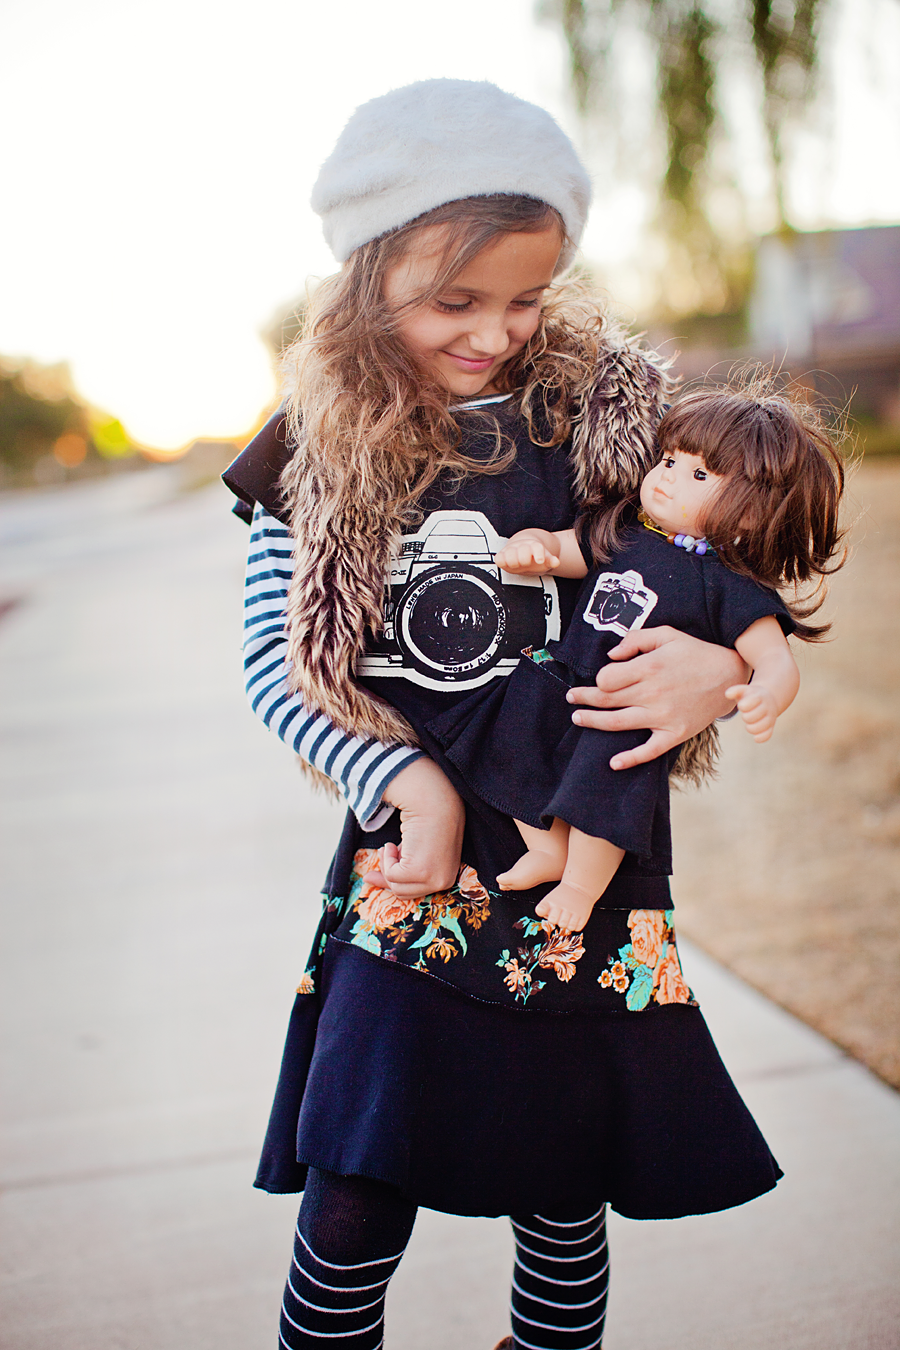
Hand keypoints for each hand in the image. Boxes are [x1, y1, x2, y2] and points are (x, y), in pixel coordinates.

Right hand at [363, 757, 464, 898]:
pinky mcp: (421, 872)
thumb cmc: (425, 819)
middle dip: (388, 873)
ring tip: (392, 845)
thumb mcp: (413, 850)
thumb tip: (367, 880)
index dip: (392, 882)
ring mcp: (434, 879)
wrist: (432, 801)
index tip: (370, 877)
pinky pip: (392, 874)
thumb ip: (398, 868)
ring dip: (388, 863)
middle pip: (403, 892)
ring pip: (396, 885)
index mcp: (447, 877)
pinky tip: (394, 843)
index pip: (415, 892)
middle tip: (382, 851)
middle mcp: (444, 882)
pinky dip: (387, 858)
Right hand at [495, 539, 559, 574]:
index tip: (540, 560)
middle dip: (525, 559)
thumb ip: (550, 562)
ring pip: (509, 554)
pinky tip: (507, 565)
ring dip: (513, 561)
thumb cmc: (535, 558)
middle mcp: (522, 546)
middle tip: (526, 563)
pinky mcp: (502, 556)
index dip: (538, 554)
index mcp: (535, 547)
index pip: (537, 548)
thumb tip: (556, 562)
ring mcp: (511, 551)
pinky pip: (498, 559)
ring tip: (516, 564)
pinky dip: (502, 562)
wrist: (523, 551)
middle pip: (522, 551)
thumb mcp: (545, 561)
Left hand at [566, 626, 747, 769]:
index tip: (599, 679)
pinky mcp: (674, 733)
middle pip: (606, 700)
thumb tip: (610, 656)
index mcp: (650, 667)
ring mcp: (663, 716)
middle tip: (572, 698)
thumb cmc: (696, 653)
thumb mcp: (667, 635)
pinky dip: (630, 758)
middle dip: (584, 699)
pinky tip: (613, 762)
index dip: (598, 679)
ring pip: (617, 723)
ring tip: (578, 719)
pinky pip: (649, 750)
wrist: (730, 676)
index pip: (607, 678)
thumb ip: (636, 640)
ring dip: (593, 722)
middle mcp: (653, 693)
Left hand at [726, 683, 777, 741]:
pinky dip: (760, 738)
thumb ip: (735, 690)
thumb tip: (727, 694)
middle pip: (750, 718)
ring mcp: (770, 718)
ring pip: (759, 728)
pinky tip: (755, 737)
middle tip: (747, 714)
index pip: (748, 704)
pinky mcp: (771, 727)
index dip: (742, 706)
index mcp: (759, 696)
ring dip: (750, 728)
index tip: (742, 705)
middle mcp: (767, 707)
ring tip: (750, 723)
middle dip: (745, 717)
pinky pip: (767, 735)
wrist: (768, 699)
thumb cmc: (751, 696)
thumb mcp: (744, 690)